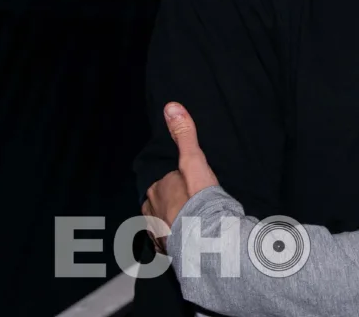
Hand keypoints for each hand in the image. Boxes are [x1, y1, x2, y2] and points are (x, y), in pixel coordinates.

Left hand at [142, 102, 220, 252]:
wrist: (207, 241)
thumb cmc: (201, 200)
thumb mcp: (195, 161)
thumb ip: (184, 136)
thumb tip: (171, 107)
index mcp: (157, 187)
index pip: (163, 180)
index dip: (176, 182)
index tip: (189, 186)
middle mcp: (151, 210)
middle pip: (159, 201)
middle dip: (171, 202)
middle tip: (191, 203)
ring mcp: (156, 231)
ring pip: (160, 221)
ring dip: (170, 221)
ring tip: (189, 222)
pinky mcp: (164, 250)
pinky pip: (165, 243)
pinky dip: (173, 240)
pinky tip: (185, 240)